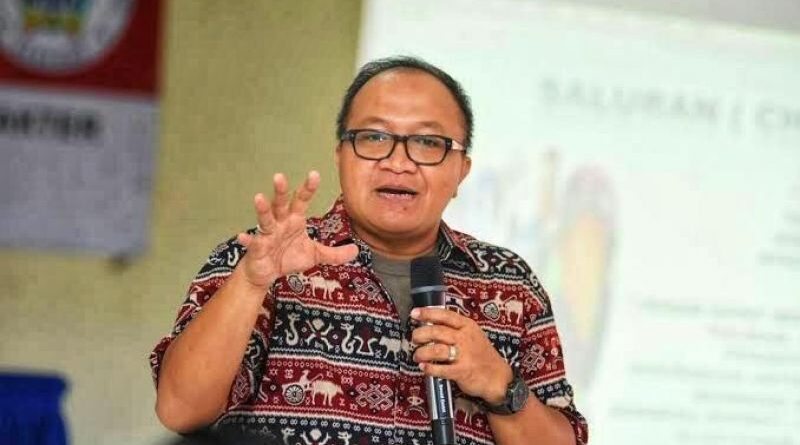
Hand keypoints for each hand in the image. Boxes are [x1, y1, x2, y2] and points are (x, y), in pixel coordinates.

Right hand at [235, 171, 358, 290]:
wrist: (266, 273)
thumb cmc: (288, 258)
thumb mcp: (315, 256)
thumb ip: (334, 253)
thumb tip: (356, 250)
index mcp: (294, 220)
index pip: (302, 201)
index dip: (307, 188)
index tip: (314, 174)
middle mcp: (280, 223)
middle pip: (281, 204)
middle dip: (281, 191)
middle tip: (280, 176)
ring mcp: (267, 235)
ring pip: (265, 219)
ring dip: (262, 209)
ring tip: (259, 197)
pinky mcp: (256, 248)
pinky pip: (252, 243)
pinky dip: (247, 240)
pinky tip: (243, 236)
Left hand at [411, 307, 513, 404]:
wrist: (498, 377)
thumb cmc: (481, 354)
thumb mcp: (472, 335)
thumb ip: (454, 329)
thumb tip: (429, 324)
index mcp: (467, 326)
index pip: (444, 315)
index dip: (427, 313)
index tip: (414, 314)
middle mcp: (465, 338)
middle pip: (436, 332)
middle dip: (420, 334)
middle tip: (414, 338)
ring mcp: (464, 355)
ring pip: (436, 350)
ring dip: (422, 352)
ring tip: (417, 355)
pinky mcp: (462, 371)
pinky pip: (441, 369)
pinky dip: (429, 368)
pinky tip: (424, 367)